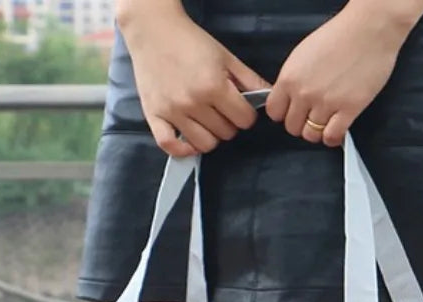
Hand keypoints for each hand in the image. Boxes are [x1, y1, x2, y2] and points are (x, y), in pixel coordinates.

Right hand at [117, 0, 270, 155]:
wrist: (153, 30)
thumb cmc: (191, 42)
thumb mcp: (226, 56)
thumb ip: (249, 79)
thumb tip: (269, 97)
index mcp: (214, 86)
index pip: (244, 120)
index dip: (246, 114)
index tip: (238, 106)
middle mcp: (193, 102)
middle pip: (226, 134)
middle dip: (228, 123)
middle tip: (220, 109)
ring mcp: (173, 112)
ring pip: (204, 145)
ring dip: (210, 136)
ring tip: (206, 121)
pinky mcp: (154, 116)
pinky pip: (170, 147)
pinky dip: (182, 149)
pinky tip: (189, 140)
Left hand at [266, 0, 422, 146]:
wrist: (370, 29)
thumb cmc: (340, 36)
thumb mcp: (304, 54)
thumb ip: (294, 78)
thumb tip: (290, 98)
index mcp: (290, 77)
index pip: (274, 112)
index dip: (284, 113)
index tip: (294, 110)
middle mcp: (304, 93)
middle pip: (292, 127)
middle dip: (301, 124)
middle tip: (313, 116)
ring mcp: (326, 103)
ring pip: (311, 135)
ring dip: (317, 132)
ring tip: (326, 122)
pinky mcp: (348, 109)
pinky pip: (331, 137)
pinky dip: (332, 138)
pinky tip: (337, 129)